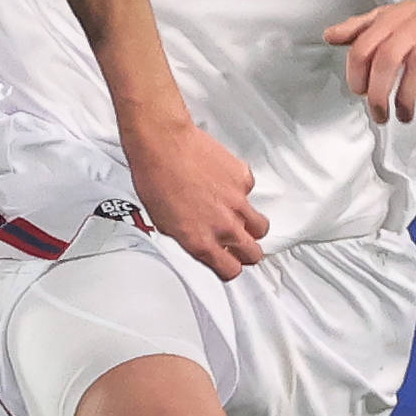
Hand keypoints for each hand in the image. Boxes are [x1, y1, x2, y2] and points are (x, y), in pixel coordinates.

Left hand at [120, 117, 268, 280]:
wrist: (163, 145)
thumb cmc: (156, 179)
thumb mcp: (164, 222)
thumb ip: (189, 238)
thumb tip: (197, 241)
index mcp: (201, 241)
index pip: (230, 271)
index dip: (229, 269)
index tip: (227, 264)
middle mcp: (223, 225)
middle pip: (253, 254)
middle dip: (247, 253)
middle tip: (240, 246)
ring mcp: (237, 203)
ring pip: (260, 226)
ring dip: (251, 227)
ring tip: (237, 218)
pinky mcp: (244, 179)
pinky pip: (249, 193)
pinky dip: (239, 192)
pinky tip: (222, 184)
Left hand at [323, 0, 415, 125]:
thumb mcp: (393, 15)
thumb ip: (360, 27)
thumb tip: (330, 36)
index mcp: (393, 19)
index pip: (363, 47)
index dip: (357, 74)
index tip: (360, 92)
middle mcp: (414, 26)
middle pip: (386, 60)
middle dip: (378, 94)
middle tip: (378, 114)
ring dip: (406, 98)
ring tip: (403, 115)